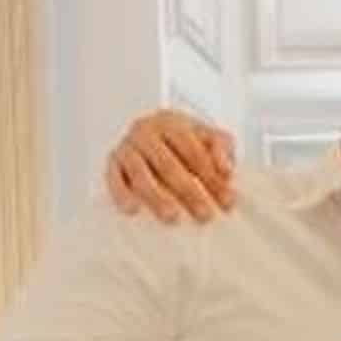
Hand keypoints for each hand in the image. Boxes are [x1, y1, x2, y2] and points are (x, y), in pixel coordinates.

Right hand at [105, 109, 237, 223]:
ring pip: (140, 172)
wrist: (152, 130)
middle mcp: (145, 132)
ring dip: (156, 196)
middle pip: (167, 164)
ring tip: (172, 216)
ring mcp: (127, 147)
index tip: (227, 201)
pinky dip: (121, 193)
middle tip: (205, 215)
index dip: (211, 177)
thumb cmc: (185, 139)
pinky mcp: (113, 162)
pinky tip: (132, 209)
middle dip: (188, 192)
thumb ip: (221, 148)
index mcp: (172, 124)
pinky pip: (113, 178)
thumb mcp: (209, 136)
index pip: (193, 151)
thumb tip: (226, 170)